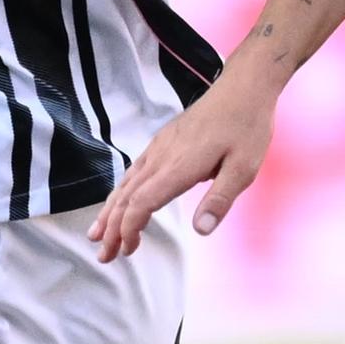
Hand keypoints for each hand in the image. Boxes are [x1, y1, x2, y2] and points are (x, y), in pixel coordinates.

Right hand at [91, 78, 275, 260]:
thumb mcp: (244, 168)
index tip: (126, 249)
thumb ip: (221, 199)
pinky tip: (117, 202)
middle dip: (112, 228)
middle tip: (104, 255)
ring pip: (126, 183)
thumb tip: (202, 230)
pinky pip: (134, 170)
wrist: (243, 88)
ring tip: (97, 235)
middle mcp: (163, 155)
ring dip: (110, 211)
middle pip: (127, 196)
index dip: (129, 228)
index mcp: (180, 165)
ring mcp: (160, 147)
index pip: (142, 202)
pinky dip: (120, 191)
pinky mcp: (163, 141)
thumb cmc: (247, 127)